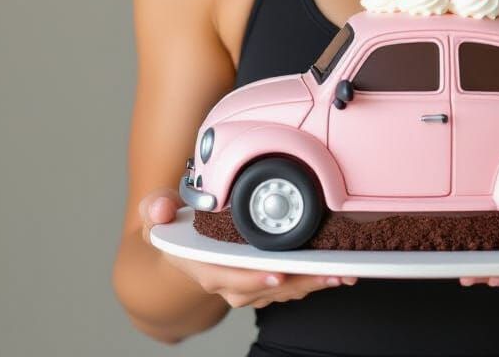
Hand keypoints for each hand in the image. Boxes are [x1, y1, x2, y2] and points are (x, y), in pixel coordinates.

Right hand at [138, 189, 357, 307]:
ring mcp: (245, 284)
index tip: (277, 272)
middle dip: (298, 282)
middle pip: (264, 287)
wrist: (179, 250)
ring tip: (342, 274)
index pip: (227, 276)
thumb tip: (160, 208)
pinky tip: (336, 273)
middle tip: (328, 273)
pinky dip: (312, 280)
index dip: (252, 277)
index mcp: (202, 265)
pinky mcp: (263, 280)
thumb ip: (156, 207)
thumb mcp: (158, 214)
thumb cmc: (174, 229)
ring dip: (312, 283)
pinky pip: (289, 285)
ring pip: (282, 290)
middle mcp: (225, 280)